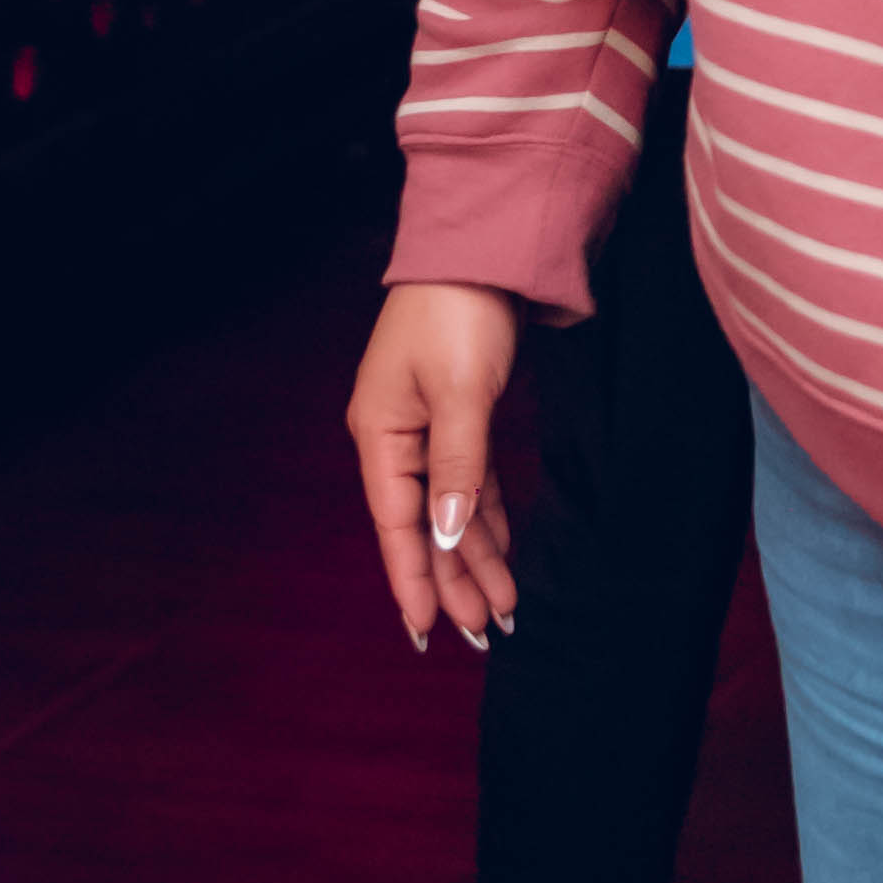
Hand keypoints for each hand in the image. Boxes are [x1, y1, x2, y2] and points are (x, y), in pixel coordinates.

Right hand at [347, 281, 520, 649]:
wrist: (478, 251)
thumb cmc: (459, 314)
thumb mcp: (460, 395)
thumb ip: (457, 469)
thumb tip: (449, 535)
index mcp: (381, 436)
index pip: (397, 525)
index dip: (413, 580)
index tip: (426, 630)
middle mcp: (397, 440)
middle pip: (425, 526)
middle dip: (454, 580)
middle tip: (485, 631)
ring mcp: (426, 430)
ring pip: (452, 511)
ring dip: (476, 557)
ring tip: (501, 608)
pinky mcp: (456, 419)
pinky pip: (470, 485)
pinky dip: (486, 520)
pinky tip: (500, 554)